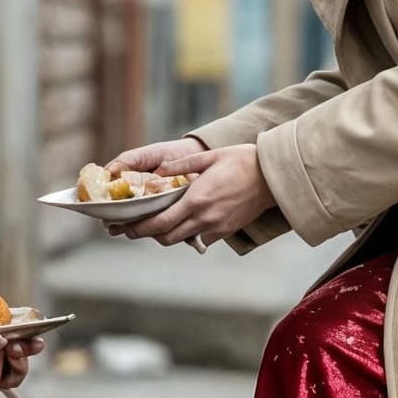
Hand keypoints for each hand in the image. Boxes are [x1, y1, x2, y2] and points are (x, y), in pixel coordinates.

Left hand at [106, 144, 274, 246]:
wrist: (272, 176)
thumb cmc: (241, 162)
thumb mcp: (208, 158)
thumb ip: (180, 167)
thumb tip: (156, 172)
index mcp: (196, 200)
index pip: (160, 223)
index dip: (139, 228)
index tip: (125, 227)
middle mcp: (204, 218)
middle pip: (166, 237)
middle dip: (146, 235)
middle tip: (132, 229)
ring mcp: (216, 227)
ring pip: (182, 239)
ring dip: (167, 235)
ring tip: (155, 225)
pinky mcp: (226, 231)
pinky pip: (201, 238)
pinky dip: (189, 233)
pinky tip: (184, 221)